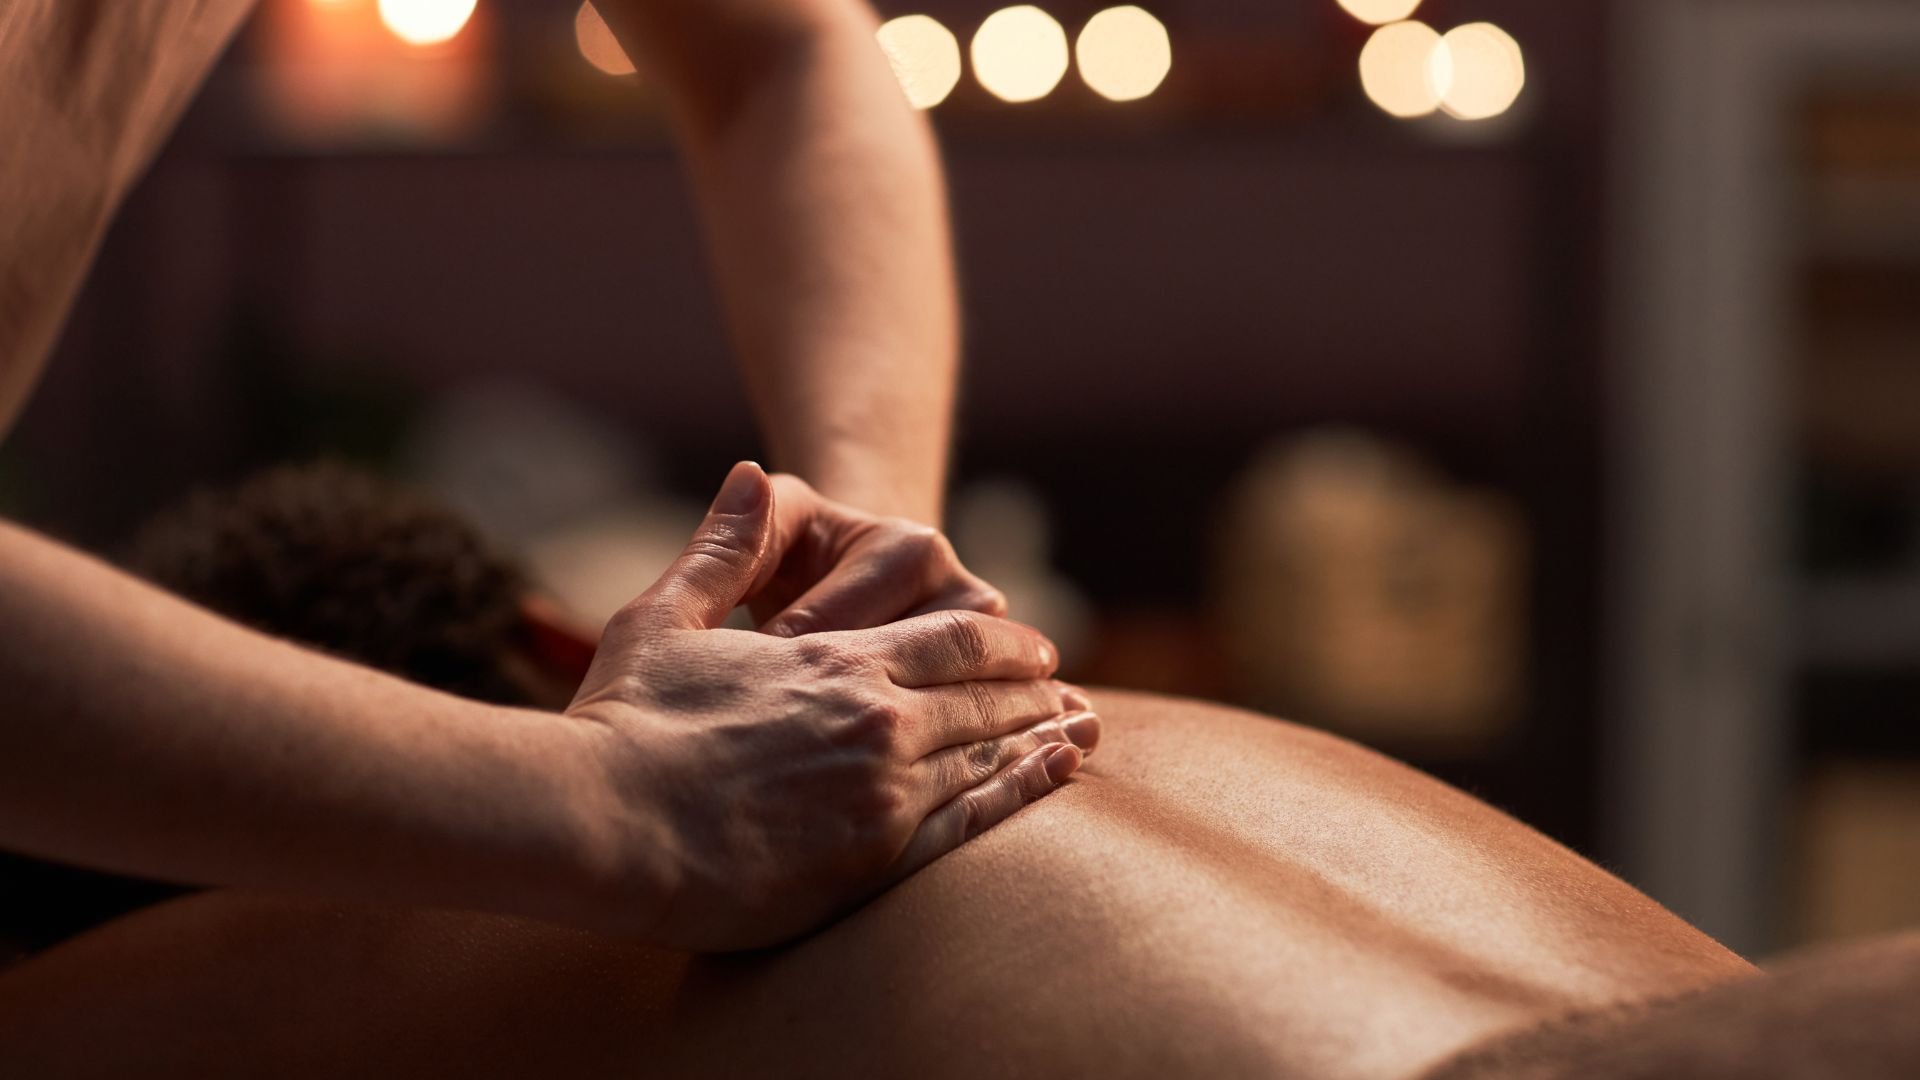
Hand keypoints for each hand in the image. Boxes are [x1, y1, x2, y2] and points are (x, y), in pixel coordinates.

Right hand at [566, 463, 1099, 949]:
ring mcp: (884, 796)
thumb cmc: (622, 722)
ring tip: (1076, 732)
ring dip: (1037, 739)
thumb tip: (748, 471)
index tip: (1033, 647)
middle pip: (982, 698)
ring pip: (986, 757)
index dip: (999, 643)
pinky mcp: (873, 863)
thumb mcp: (665, 618)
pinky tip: (1048, 782)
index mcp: (838, 661)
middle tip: (1061, 688)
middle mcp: (879, 722)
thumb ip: (721, 551)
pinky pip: (970, 824)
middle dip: (1028, 689)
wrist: (600, 824)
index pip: (952, 642)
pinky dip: (1019, 795)